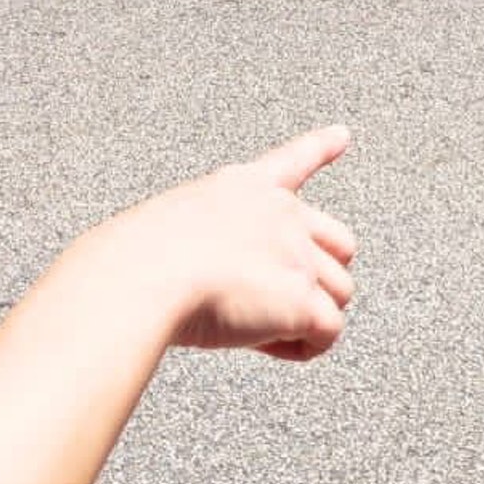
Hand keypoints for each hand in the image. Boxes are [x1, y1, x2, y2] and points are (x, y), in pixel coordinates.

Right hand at [121, 126, 355, 362]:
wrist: (144, 276)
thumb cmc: (141, 259)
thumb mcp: (177, 227)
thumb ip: (214, 242)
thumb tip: (225, 282)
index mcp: (245, 187)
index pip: (293, 159)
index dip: (321, 146)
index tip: (342, 135)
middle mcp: (281, 213)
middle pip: (341, 247)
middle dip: (322, 278)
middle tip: (275, 302)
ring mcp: (297, 254)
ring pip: (339, 295)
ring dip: (308, 319)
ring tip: (259, 328)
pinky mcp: (302, 300)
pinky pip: (327, 334)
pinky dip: (301, 348)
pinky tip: (266, 344)